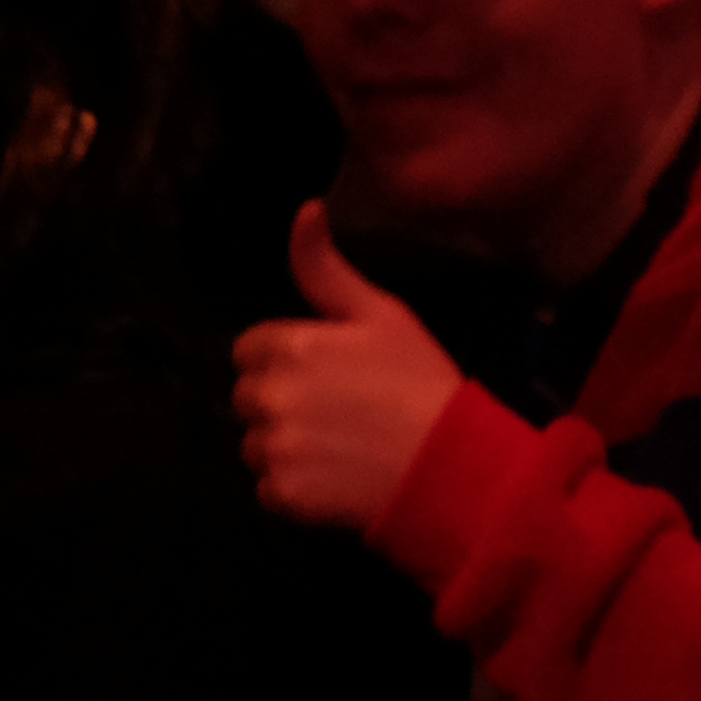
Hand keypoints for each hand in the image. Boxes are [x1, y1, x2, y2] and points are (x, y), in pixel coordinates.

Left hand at [233, 203, 466, 534]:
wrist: (453, 464)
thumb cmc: (420, 383)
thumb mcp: (382, 314)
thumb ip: (327, 268)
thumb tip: (305, 208)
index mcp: (289, 346)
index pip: (250, 350)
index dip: (285, 361)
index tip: (328, 375)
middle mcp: (269, 394)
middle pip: (247, 397)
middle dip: (280, 402)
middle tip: (337, 413)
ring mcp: (273, 446)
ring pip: (254, 443)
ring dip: (285, 447)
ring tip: (340, 447)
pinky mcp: (280, 492)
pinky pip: (268, 487)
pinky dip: (294, 488)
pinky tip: (336, 479)